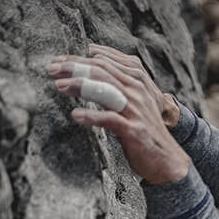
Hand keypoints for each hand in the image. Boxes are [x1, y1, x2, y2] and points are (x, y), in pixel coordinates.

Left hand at [47, 44, 187, 183]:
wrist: (166, 158)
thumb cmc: (144, 129)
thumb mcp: (134, 101)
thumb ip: (117, 82)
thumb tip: (94, 61)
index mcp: (136, 81)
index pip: (104, 62)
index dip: (79, 59)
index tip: (58, 61)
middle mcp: (137, 91)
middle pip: (102, 71)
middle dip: (74, 67)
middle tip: (51, 68)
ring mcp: (135, 110)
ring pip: (105, 90)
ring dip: (80, 85)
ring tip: (59, 86)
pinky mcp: (133, 130)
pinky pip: (110, 119)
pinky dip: (92, 116)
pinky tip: (76, 115)